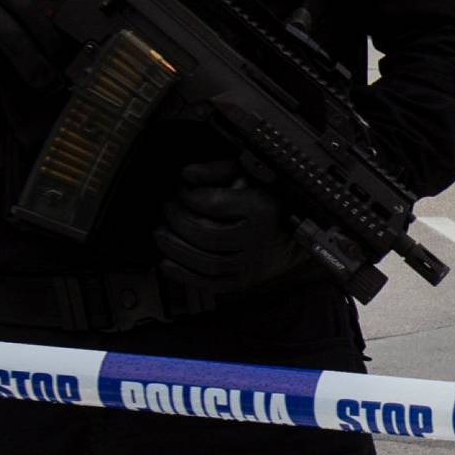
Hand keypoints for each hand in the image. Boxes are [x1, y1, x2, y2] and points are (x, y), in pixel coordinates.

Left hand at [154, 159, 298, 288]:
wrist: (294, 234)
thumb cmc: (269, 200)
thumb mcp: (249, 174)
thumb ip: (218, 170)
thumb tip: (187, 173)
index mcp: (261, 209)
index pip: (215, 205)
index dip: (189, 197)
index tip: (181, 191)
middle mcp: (257, 240)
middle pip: (207, 235)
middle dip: (178, 222)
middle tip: (167, 211)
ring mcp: (251, 265)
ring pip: (207, 263)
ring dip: (176, 249)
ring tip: (161, 235)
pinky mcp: (244, 281)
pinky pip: (210, 284)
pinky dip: (184, 275)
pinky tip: (167, 263)